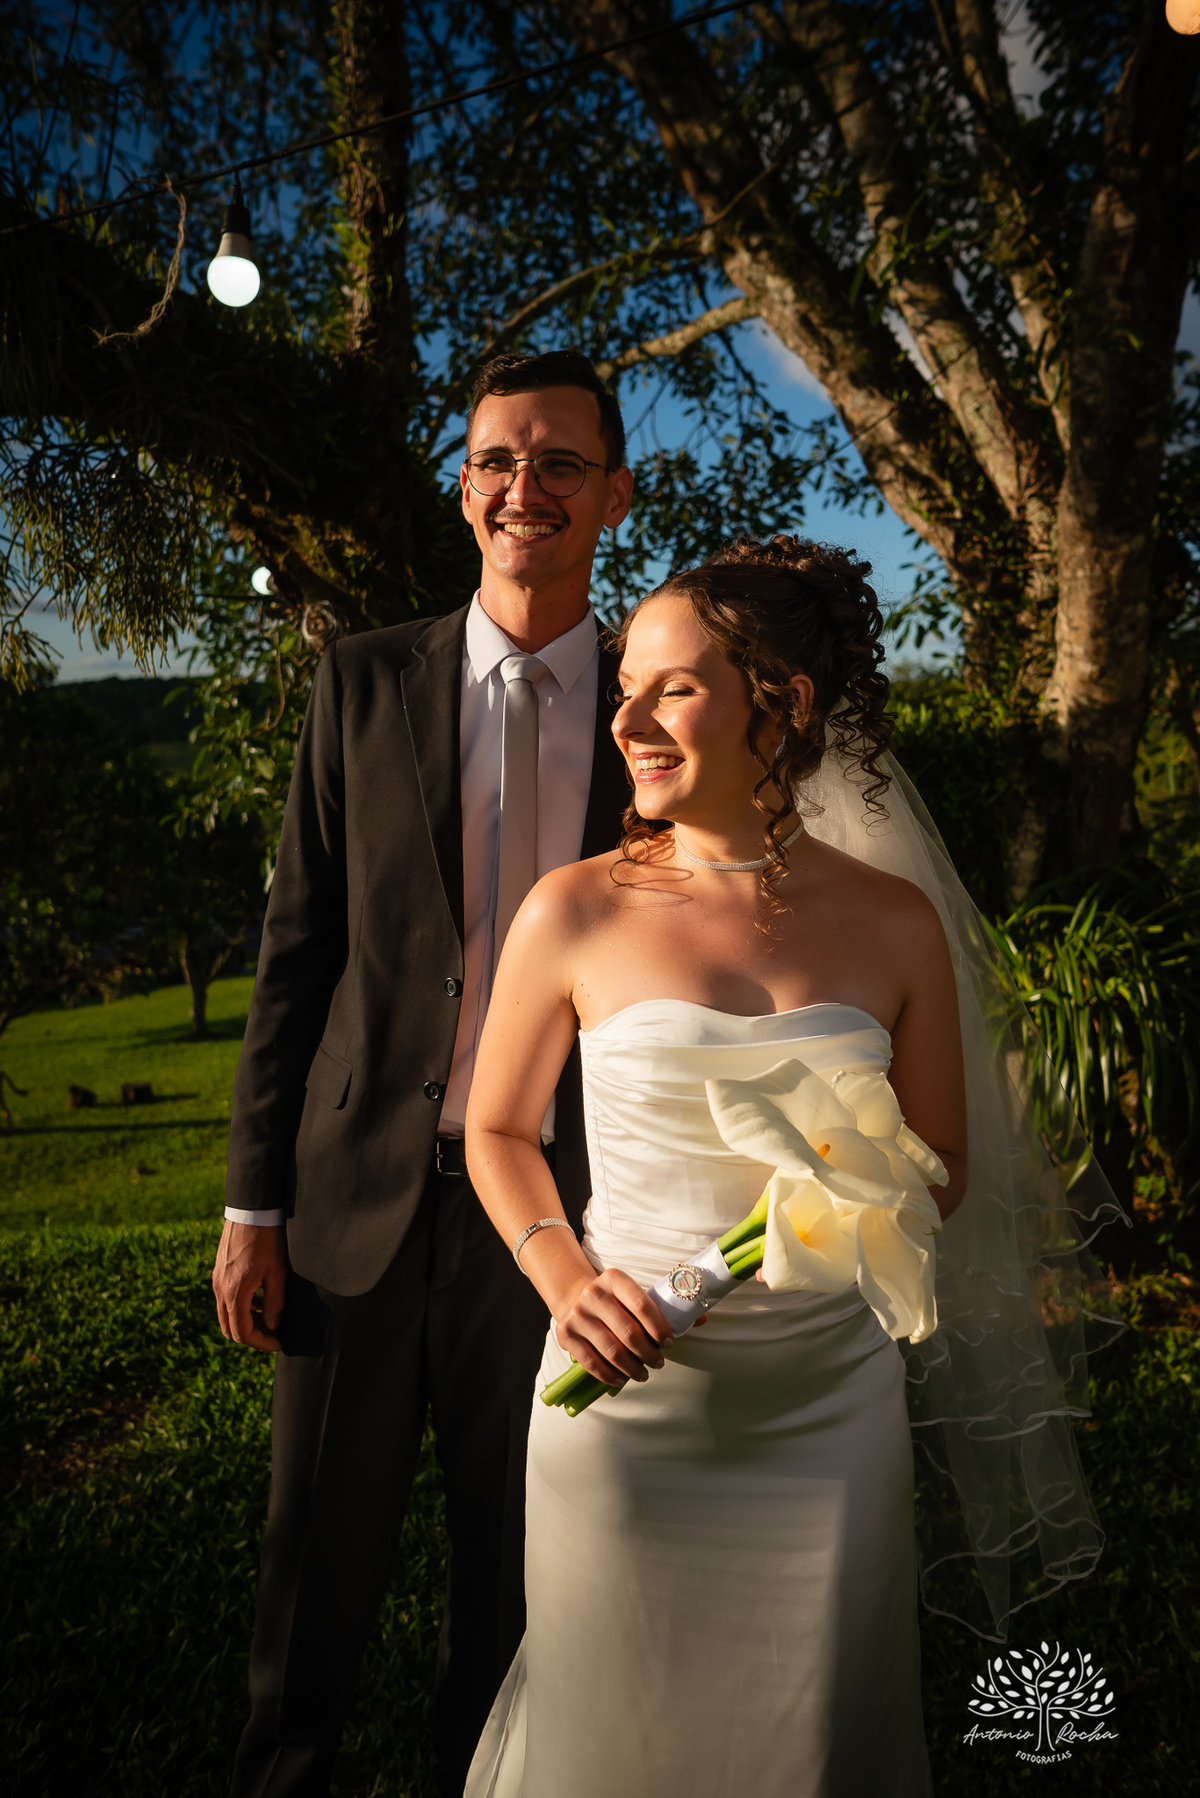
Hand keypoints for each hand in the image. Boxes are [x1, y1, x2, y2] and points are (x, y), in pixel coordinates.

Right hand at [212, 1221, 286, 1351]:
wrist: (250, 1211)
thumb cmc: (267, 1240)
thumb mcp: (278, 1272)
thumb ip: (274, 1303)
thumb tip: (272, 1326)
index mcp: (235, 1293)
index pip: (243, 1333)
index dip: (261, 1343)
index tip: (278, 1343)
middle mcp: (221, 1290)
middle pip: (230, 1329)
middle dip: (251, 1336)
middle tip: (272, 1333)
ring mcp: (217, 1281)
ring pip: (226, 1316)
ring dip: (245, 1322)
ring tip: (268, 1317)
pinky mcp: (218, 1273)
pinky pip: (225, 1300)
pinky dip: (240, 1307)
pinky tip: (259, 1299)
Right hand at [553, 1267, 673, 1386]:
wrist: (574, 1298)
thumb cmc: (612, 1301)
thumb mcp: (629, 1293)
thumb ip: (653, 1308)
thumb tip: (685, 1329)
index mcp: (614, 1279)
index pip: (641, 1305)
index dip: (659, 1328)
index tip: (668, 1343)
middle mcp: (593, 1294)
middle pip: (628, 1332)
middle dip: (648, 1353)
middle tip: (658, 1362)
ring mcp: (577, 1315)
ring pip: (612, 1351)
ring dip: (632, 1368)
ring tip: (643, 1374)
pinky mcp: (565, 1334)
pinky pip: (591, 1362)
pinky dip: (608, 1375)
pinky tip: (620, 1380)